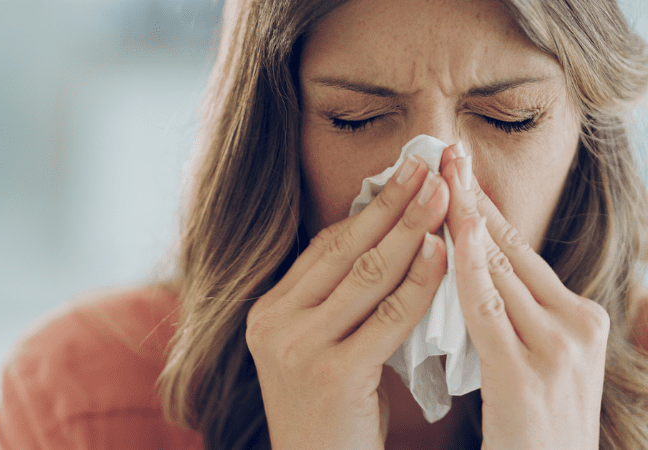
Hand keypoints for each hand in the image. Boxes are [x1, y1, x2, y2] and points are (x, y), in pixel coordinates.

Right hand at [246, 155, 448, 448]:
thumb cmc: (330, 412)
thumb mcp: (319, 348)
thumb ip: (337, 301)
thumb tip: (385, 239)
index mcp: (269, 311)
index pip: (324, 248)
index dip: (367, 209)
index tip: (401, 176)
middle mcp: (274, 323)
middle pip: (344, 250)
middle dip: (392, 204)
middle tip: (427, 167)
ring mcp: (298, 348)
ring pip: (367, 275)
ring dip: (411, 230)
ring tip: (443, 196)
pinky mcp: (332, 374)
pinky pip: (387, 317)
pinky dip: (419, 283)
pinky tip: (444, 254)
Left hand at [441, 148, 608, 449]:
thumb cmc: (532, 430)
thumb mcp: (532, 361)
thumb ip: (511, 316)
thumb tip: (472, 268)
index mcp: (577, 318)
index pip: (521, 251)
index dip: (486, 208)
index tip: (458, 171)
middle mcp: (576, 324)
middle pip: (512, 247)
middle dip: (473, 198)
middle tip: (445, 151)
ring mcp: (557, 347)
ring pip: (500, 268)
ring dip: (465, 218)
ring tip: (439, 175)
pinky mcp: (528, 375)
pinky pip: (488, 310)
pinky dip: (465, 269)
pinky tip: (445, 237)